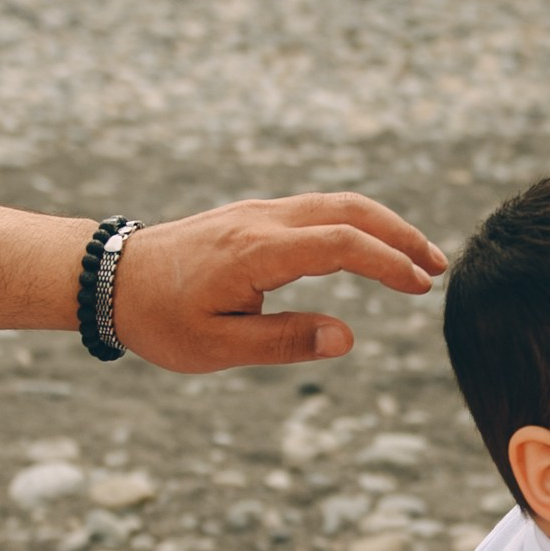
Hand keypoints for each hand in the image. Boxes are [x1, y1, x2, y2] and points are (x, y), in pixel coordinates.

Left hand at [110, 194, 447, 370]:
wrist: (110, 277)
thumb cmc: (160, 318)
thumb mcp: (217, 347)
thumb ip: (284, 342)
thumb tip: (347, 338)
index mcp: (256, 251)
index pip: (340, 244)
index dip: (388, 262)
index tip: (422, 286)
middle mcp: (263, 220)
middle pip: (350, 210)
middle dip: (401, 235)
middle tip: (439, 268)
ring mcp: (259, 211)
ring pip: (337, 203)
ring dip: (384, 226)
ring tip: (418, 259)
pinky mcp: (255, 214)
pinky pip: (318, 208)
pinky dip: (357, 222)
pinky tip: (371, 247)